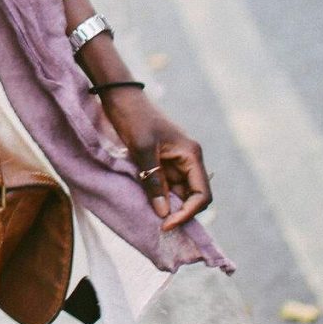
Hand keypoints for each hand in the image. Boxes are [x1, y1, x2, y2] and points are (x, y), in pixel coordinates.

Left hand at [100, 89, 210, 229]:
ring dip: (167, 206)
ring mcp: (176, 161)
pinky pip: (166, 185)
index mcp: (191, 155)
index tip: (166, 224)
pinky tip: (147, 205)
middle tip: (158, 226)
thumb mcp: (142, 149)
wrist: (121, 97)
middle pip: (192, 196)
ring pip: (178, 193)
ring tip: (151, 218)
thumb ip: (154, 181)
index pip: (202, 194)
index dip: (188, 213)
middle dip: (179, 212)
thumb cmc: (134, 118)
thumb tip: (163, 213)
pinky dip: (159, 196)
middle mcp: (188, 160)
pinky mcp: (162, 162)